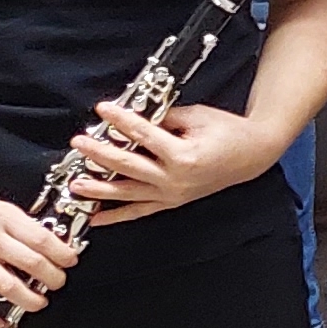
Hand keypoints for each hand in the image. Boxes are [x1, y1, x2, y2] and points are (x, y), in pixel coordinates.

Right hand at [0, 180, 79, 327]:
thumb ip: (18, 225)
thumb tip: (48, 241)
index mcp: (3, 219)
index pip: (43, 239)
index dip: (63, 254)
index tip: (70, 261)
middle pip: (33, 264)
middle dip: (53, 278)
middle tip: (57, 283)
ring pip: (10, 287)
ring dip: (31, 300)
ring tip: (38, 302)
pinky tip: (0, 322)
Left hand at [66, 97, 264, 226]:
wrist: (251, 156)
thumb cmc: (227, 132)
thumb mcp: (197, 117)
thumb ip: (165, 117)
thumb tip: (134, 114)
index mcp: (183, 155)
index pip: (143, 135)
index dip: (121, 120)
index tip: (103, 109)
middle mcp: (174, 179)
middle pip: (128, 165)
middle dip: (100, 153)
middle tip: (79, 143)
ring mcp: (172, 194)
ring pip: (128, 193)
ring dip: (99, 189)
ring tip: (75, 184)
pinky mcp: (171, 202)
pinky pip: (139, 211)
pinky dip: (117, 216)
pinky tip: (96, 218)